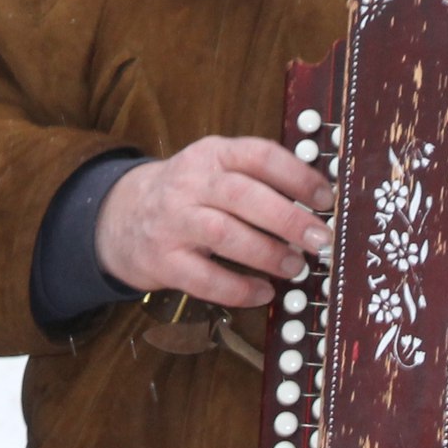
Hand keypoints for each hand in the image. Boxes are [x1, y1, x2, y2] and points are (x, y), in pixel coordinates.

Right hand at [93, 135, 332, 308]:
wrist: (121, 216)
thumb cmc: (188, 196)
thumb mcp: (215, 171)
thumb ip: (258, 178)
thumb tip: (318, 204)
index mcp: (212, 154)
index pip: (259, 155)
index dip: (298, 176)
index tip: (327, 199)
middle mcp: (190, 183)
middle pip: (243, 195)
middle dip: (288, 219)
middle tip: (321, 240)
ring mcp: (172, 221)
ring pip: (223, 234)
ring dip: (266, 253)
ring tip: (295, 267)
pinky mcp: (162, 259)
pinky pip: (203, 278)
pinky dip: (238, 289)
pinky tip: (262, 293)